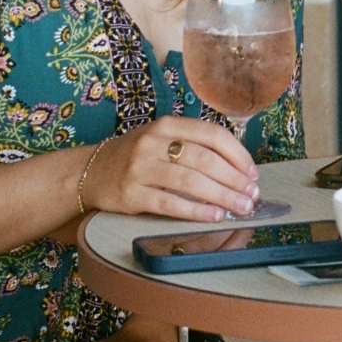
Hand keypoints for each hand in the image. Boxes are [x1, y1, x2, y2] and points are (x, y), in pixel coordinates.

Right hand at [82, 116, 259, 221]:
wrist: (89, 172)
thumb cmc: (136, 156)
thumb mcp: (162, 139)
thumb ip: (194, 146)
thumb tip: (238, 168)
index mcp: (167, 125)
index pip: (212, 135)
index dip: (238, 155)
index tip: (252, 173)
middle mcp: (153, 142)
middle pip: (205, 160)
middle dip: (234, 179)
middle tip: (252, 195)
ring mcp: (140, 168)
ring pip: (190, 182)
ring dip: (222, 196)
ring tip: (240, 208)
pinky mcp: (131, 194)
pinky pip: (170, 204)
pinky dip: (196, 211)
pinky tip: (214, 217)